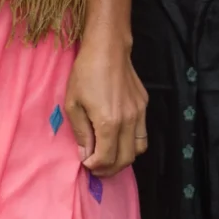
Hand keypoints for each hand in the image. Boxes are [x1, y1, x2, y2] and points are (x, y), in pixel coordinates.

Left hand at [64, 41, 148, 176]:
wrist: (108, 49)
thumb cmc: (85, 74)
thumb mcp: (73, 104)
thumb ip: (81, 133)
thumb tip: (85, 154)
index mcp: (108, 122)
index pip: (106, 158)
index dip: (94, 166)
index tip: (85, 162)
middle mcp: (128, 121)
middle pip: (125, 159)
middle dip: (109, 168)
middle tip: (96, 166)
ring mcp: (140, 113)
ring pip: (139, 149)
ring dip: (124, 158)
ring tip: (109, 155)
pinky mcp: (144, 106)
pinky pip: (142, 133)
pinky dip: (131, 143)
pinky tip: (118, 138)